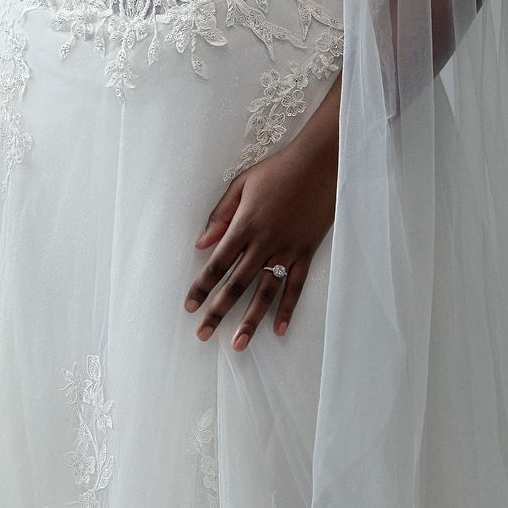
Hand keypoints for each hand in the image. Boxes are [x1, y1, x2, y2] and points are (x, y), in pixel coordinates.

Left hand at [186, 115, 337, 348]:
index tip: (189, 306)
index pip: (217, 264)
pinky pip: (295, 286)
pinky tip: (278, 329)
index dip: (201, 287)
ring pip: (265, 292)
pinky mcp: (306, 253)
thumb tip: (201, 243)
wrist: (319, 164)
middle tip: (203, 334)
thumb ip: (220, 215)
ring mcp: (287, 250)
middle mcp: (264, 243)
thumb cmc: (277, 169)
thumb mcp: (241, 184)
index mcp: (244, 225)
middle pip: (236, 284)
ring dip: (250, 320)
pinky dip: (287, 309)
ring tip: (238, 344)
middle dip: (217, 311)